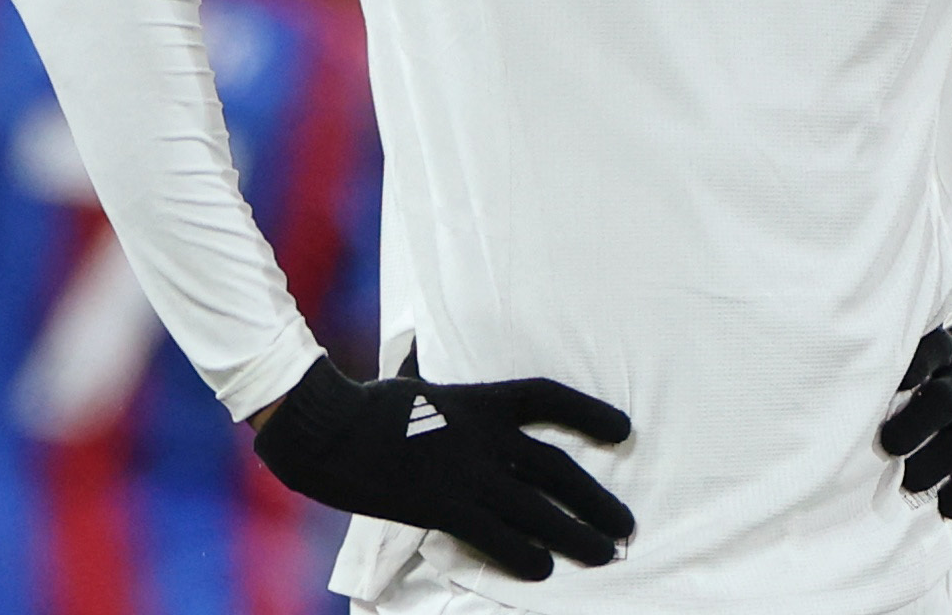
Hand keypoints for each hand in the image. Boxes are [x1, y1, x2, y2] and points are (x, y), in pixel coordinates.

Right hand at [252, 354, 635, 579]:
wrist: (323, 426)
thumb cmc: (365, 407)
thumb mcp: (419, 388)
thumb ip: (446, 396)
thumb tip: (450, 382)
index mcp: (476, 399)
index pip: (546, 397)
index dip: (588, 412)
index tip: (623, 429)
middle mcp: (480, 433)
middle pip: (554, 466)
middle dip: (595, 496)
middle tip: (627, 522)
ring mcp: (462, 470)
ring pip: (535, 506)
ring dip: (576, 532)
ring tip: (607, 552)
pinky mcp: (439, 504)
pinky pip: (494, 534)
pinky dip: (524, 553)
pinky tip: (544, 569)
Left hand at [878, 322, 951, 518]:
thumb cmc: (937, 386)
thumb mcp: (924, 365)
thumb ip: (892, 377)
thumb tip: (835, 401)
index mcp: (945, 358)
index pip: (935, 349)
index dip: (916, 362)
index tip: (896, 381)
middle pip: (945, 400)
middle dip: (914, 425)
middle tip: (887, 446)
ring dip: (934, 464)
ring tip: (907, 484)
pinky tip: (943, 506)